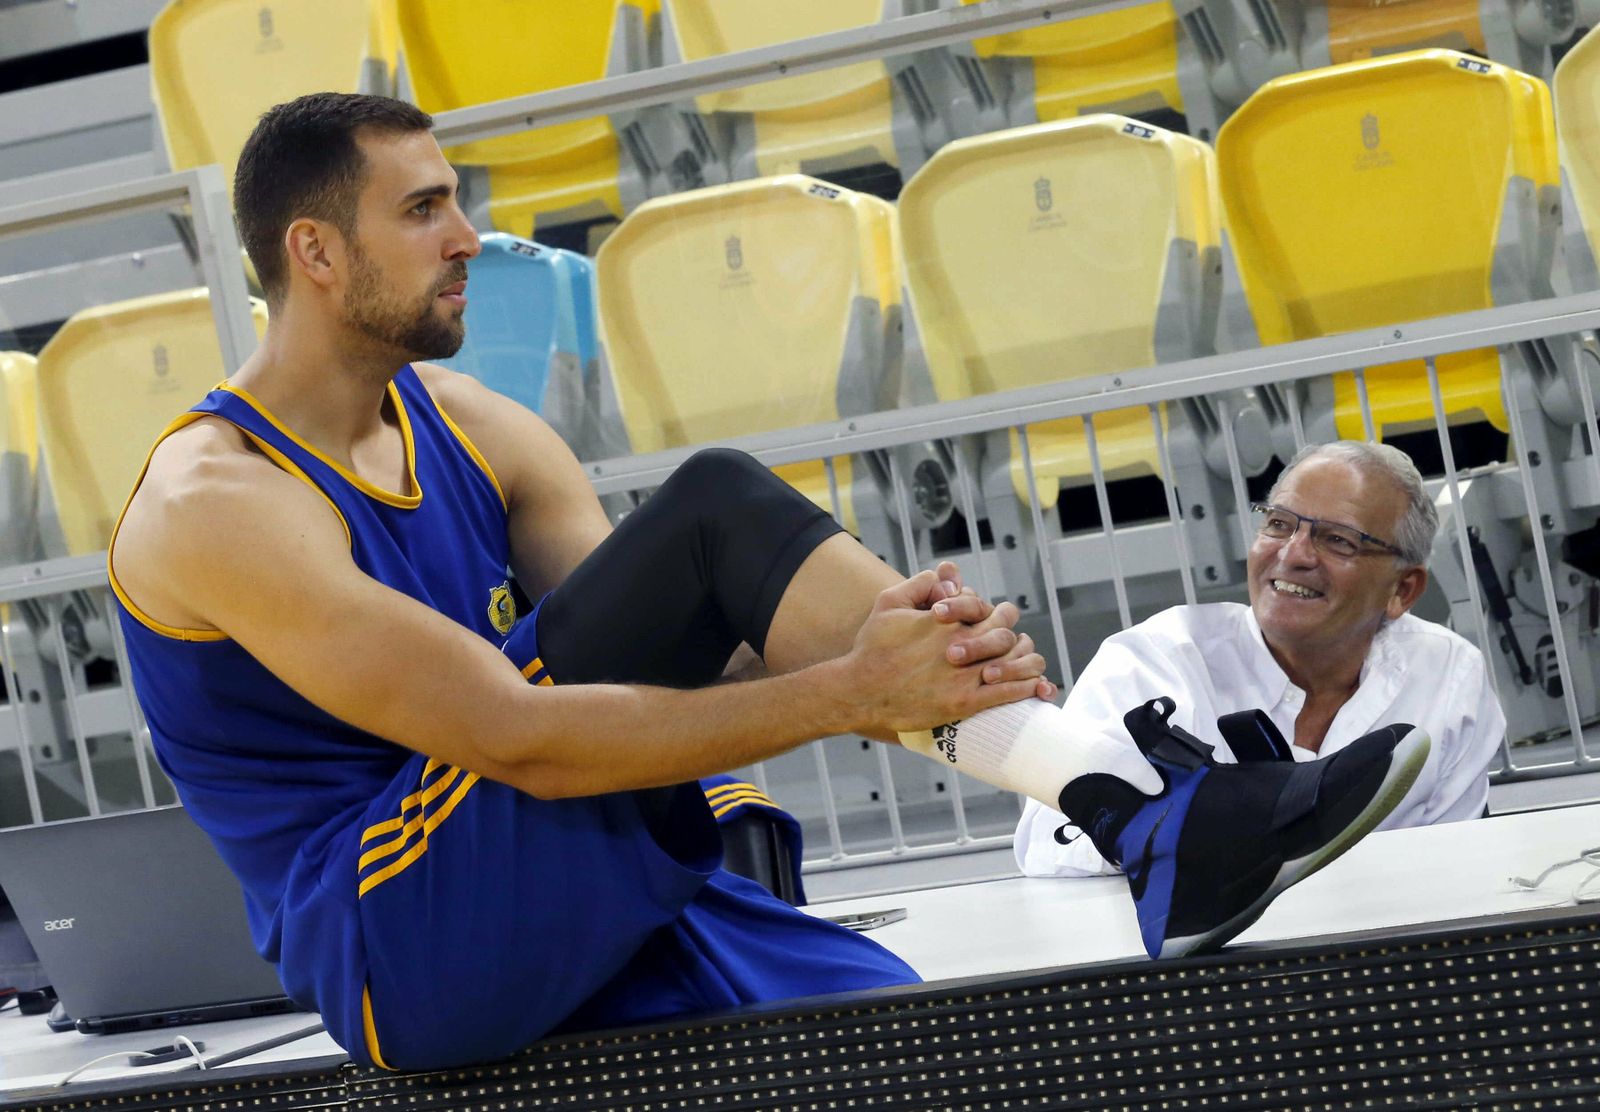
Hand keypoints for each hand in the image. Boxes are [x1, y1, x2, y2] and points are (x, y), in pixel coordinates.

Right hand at [836, 571, 1047, 734]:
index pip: (987, 608)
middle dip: (1013, 635)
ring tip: (1032, 662)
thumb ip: (918, 584)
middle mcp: (959, 645)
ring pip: (1013, 664)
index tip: (997, 616)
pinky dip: (1025, 689)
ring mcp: (963, 675)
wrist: (860, 690)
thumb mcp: (889, 603)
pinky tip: (1035, 688)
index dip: (996, 611)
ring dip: (1027, 661)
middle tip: (1017, 639)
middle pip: (1005, 634)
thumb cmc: (872, 647)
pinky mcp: (964, 703)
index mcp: (947, 621)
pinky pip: (1006, 694)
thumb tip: (942, 573)